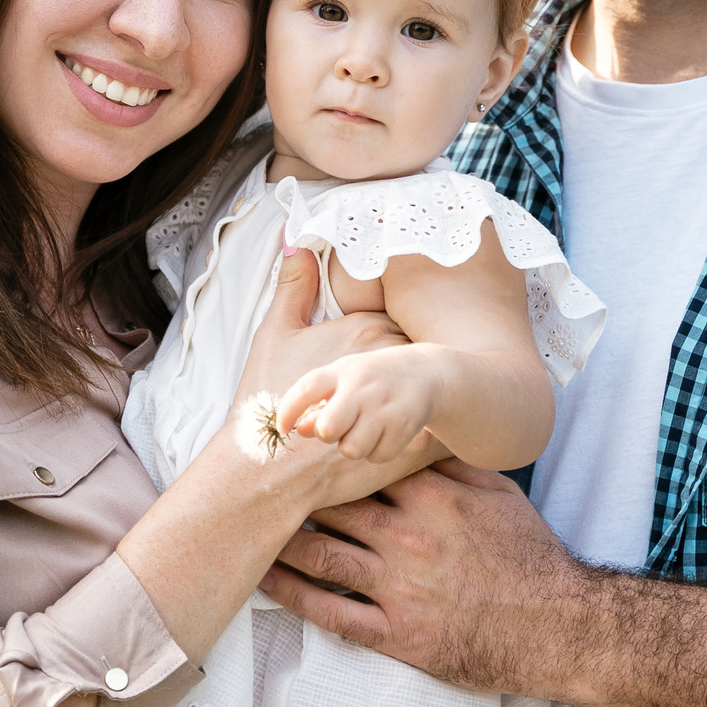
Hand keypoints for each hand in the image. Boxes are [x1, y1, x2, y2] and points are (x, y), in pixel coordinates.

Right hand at [208, 245, 425, 512]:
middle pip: (420, 354)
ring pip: (432, 393)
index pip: (401, 319)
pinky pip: (440, 432)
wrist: (266, 466)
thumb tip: (296, 240)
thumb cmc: (266, 397)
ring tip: (413, 408)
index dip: (393, 334)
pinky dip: (432, 430)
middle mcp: (391, 363)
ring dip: (424, 400)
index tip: (383, 352)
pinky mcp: (413, 446)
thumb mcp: (275, 333)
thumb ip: (293, 286)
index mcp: (365, 331)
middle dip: (412, 368)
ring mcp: (404, 404)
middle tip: (401, 381)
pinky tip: (414, 436)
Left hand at [259, 459, 596, 695]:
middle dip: (291, 490)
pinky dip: (294, 596)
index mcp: (430, 498)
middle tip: (252, 476)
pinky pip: (333, 613)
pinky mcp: (397, 633)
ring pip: (322, 554)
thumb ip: (451, 464)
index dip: (323, 453)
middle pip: (331, 504)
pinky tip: (266, 582)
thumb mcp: (498, 494)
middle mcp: (407, 537)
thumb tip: (414, 434)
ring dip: (281, 539)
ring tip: (248, 524)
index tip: (293, 442)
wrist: (556, 626)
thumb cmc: (530, 557)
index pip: (362, 464)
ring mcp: (398, 587)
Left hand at [275, 349, 439, 463]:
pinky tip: (383, 434)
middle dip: (327, 435)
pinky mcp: (404, 426)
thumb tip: (299, 429)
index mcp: (343, 371)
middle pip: (328, 429)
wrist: (426, 373)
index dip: (288, 410)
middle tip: (338, 428)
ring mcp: (385, 407)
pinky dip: (377, 452)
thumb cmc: (373, 379)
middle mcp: (363, 387)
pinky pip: (377, 457)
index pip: (307, 388)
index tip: (281, 427)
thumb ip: (318, 402)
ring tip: (363, 430)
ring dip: (353, 446)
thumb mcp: (344, 380)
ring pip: (351, 449)